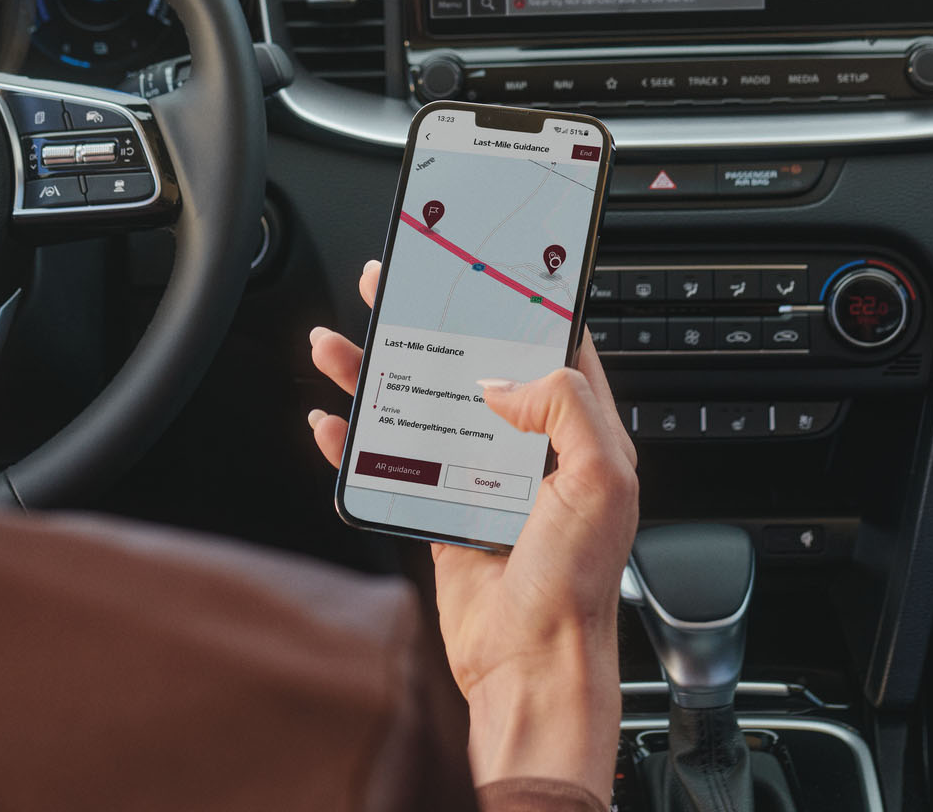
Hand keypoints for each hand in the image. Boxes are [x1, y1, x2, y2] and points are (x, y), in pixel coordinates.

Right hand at [307, 260, 637, 800]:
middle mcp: (532, 450)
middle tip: (393, 286)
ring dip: (376, 372)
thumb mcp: (601, 480)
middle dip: (429, 321)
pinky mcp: (441, 511)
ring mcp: (481, 479)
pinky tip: (331, 423)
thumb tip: (507, 378)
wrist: (531, 668)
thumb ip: (567, 407)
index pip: (553, 346)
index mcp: (582, 433)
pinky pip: (392, 461)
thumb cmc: (577, 589)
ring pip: (422, 404)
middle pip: (472, 363)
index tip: (482, 265)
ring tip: (337, 345)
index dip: (520, 302)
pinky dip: (355, 441)